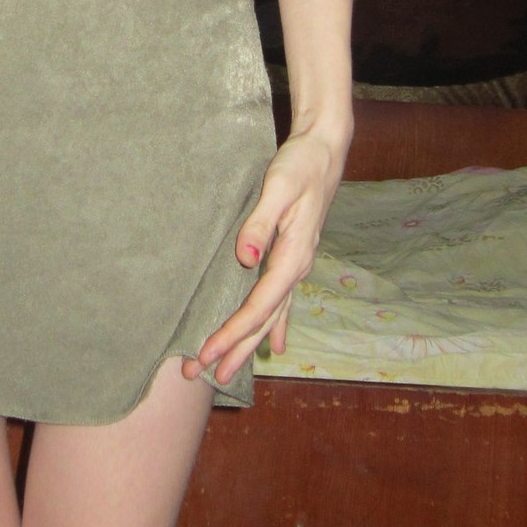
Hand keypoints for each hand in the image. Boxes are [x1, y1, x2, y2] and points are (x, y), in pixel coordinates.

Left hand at [185, 121, 348, 390]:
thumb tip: (245, 258)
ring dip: (248, 344)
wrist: (325, 151)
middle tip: (201, 376)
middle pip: (263, 321)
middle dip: (233, 350)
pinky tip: (273, 345)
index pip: (258, 307)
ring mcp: (297, 265)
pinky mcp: (293, 257)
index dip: (232, 333)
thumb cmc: (300, 165)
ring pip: (271, 316)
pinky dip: (273, 326)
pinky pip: (281, 302)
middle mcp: (297, 268)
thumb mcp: (278, 187)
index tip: (205, 353)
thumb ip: (260, 222)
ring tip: (226, 371)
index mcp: (293, 256)